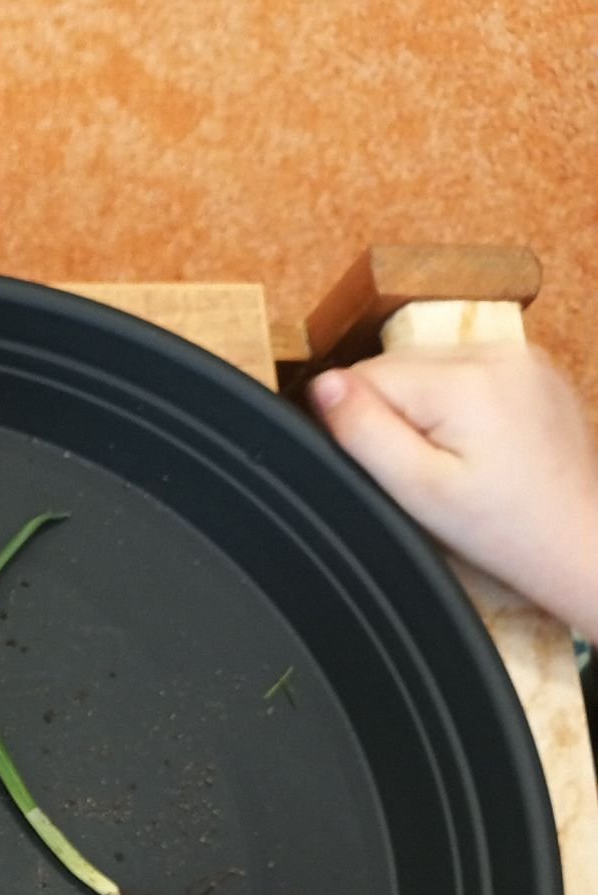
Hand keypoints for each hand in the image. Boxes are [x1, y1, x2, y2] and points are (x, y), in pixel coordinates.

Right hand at [310, 345, 597, 638]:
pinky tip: (478, 444)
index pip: (365, 374)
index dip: (361, 423)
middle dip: (395, 413)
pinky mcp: (535, 369)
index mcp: (466, 381)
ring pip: (428, 365)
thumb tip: (324, 383)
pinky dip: (457, 402)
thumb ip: (363, 430)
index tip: (393, 466)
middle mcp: (499, 352)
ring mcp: (524, 357)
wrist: (581, 541)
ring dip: (423, 406)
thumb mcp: (417, 490)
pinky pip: (466, 369)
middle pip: (398, 364)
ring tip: (455, 459)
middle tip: (425, 469)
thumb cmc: (504, 529)